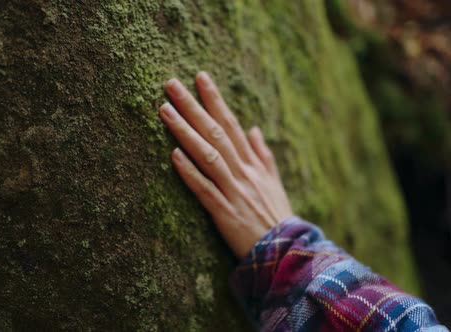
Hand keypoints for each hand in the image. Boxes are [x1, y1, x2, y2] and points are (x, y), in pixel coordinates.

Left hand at [159, 72, 292, 258]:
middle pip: (216, 133)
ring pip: (208, 155)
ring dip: (186, 131)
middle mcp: (243, 172)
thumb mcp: (274, 182)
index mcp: (253, 164)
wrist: (285, 250)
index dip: (216, 100)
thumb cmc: (276, 216)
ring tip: (165, 110)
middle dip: (193, 106)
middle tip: (171, 84)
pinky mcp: (225, 213)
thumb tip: (253, 129)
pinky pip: (205, 189)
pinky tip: (174, 155)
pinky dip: (190, 172)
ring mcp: (234, 191)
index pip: (231, 124)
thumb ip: (262, 154)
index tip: (201, 77)